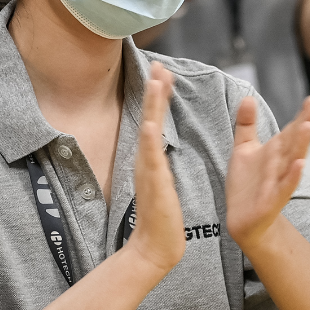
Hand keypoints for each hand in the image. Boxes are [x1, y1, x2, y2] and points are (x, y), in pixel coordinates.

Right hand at [123, 62, 185, 277]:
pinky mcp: (153, 184)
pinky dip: (148, 140)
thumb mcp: (162, 180)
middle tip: (159, 63)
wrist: (155, 246)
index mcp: (151, 157)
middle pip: (149, 117)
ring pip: (149, 130)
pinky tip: (149, 124)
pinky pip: (149, 158)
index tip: (163, 70)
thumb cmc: (161, 216)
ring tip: (155, 82)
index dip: (159, 95)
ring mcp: (148, 170)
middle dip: (154, 90)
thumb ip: (160, 162)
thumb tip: (161, 147)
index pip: (155, 118)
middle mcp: (146, 159)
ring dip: (152, 106)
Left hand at [225, 95, 309, 251]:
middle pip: (295, 142)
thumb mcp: (243, 149)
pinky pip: (284, 187)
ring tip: (308, 126)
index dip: (302, 115)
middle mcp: (281, 165)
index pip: (291, 130)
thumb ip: (247, 124)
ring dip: (301, 145)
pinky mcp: (272, 200)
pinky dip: (292, 176)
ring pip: (292, 161)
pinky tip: (300, 164)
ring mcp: (278, 182)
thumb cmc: (246, 184)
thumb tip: (248, 97)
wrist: (242, 220)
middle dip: (305, 124)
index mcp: (276, 152)